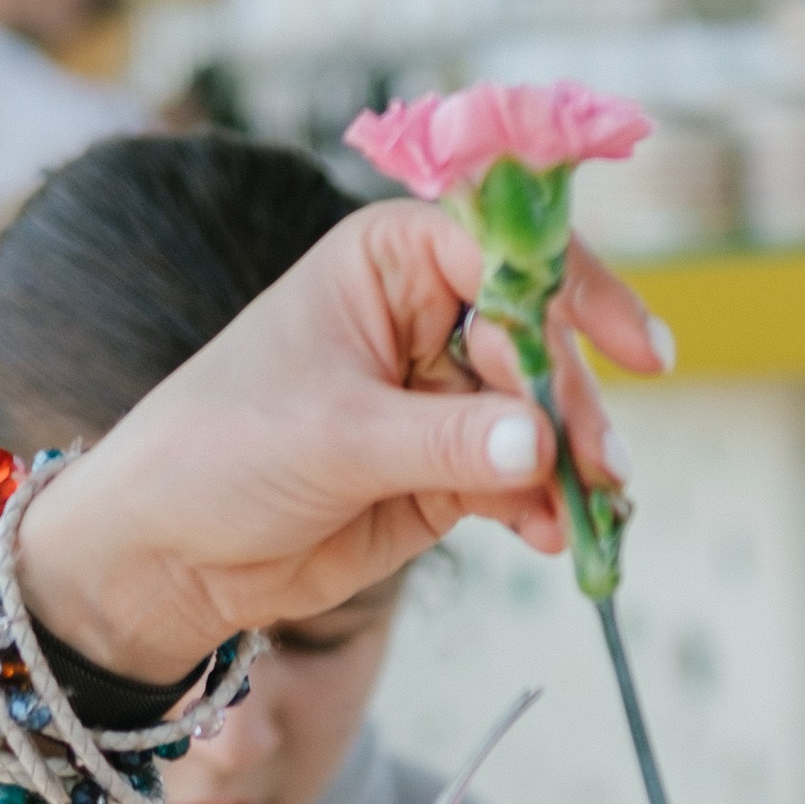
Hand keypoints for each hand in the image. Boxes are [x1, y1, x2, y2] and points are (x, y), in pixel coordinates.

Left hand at [14, 204, 662, 680]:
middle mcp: (428, 316)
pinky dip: (546, 508)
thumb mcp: (333, 436)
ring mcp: (445, 397)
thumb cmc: (221, 449)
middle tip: (602, 467)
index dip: (575, 294)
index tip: (633, 352)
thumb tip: (539, 443)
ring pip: (544, 417)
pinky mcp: (450, 471)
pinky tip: (554, 539)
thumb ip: (444, 440)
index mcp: (389, 262)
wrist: (171, 551)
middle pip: (543, 340)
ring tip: (590, 514)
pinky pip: (524, 481)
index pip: (507, 252)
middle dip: (577, 402)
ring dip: (576, 464)